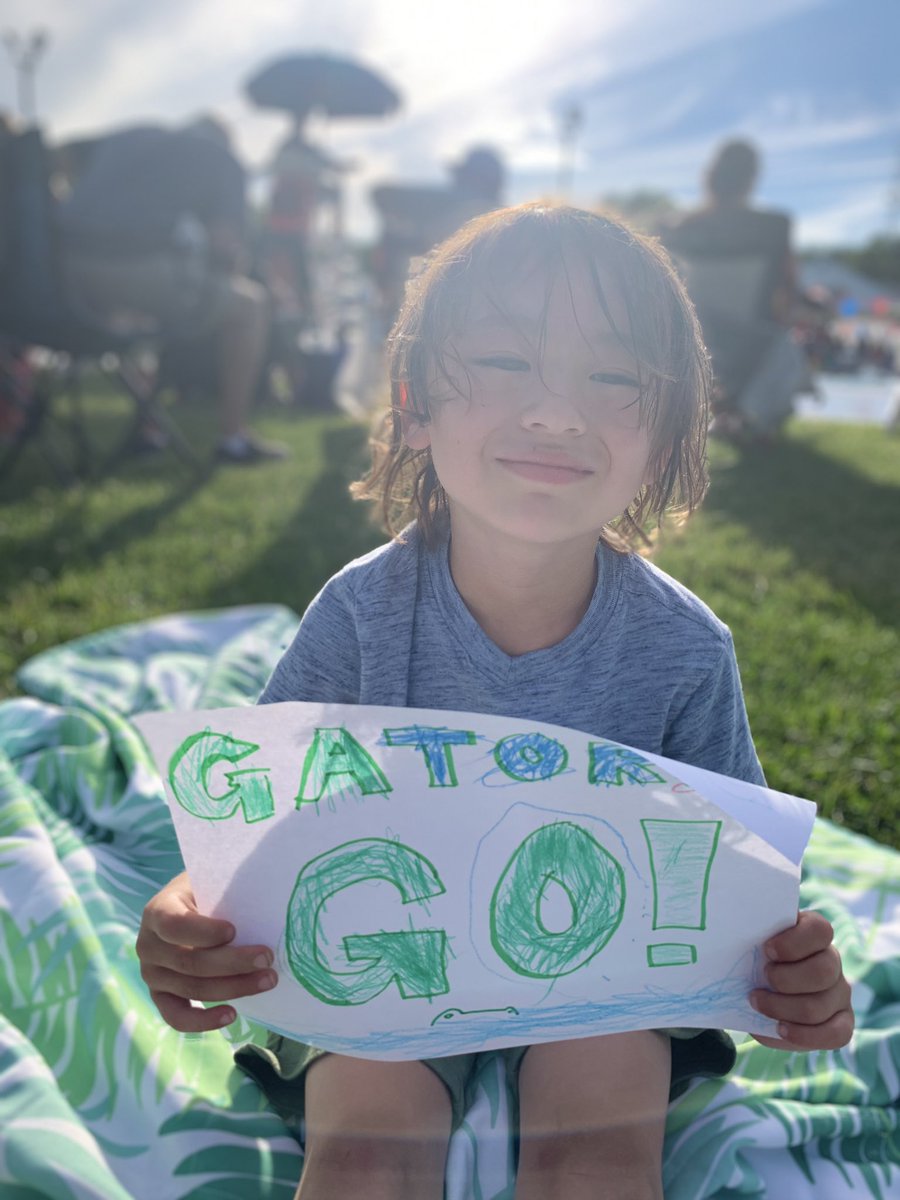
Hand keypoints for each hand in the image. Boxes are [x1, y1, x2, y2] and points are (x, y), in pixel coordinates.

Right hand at [136, 871, 277, 1032]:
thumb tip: (264, 898)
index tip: (234, 930)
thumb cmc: (209, 891)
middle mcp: (147, 944)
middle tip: (267, 958)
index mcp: (158, 911)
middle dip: (233, 962)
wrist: (191, 906)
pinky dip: (203, 1021)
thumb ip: (226, 890)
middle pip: (189, 962)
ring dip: (233, 988)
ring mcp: (151, 973)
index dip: (204, 932)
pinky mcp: (160, 995)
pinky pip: (176, 1016)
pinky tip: (232, 1014)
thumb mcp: (212, 881)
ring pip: (191, 988)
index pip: (174, 925)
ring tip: (268, 980)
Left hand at [749, 910, 853, 1051]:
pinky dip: (803, 1035)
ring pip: (819, 1006)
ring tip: (758, 1003)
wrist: (760, 991)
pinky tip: (780, 1029)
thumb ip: (750, 936)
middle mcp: (832, 962)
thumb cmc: (755, 960)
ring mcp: (839, 994)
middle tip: (762, 978)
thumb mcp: (752, 943)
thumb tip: (729, 932)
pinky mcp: (842, 1023)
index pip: (819, 930)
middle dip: (785, 979)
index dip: (794, 942)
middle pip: (823, 971)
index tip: (767, 950)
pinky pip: (834, 1035)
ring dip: (782, 1008)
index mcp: (814, 935)